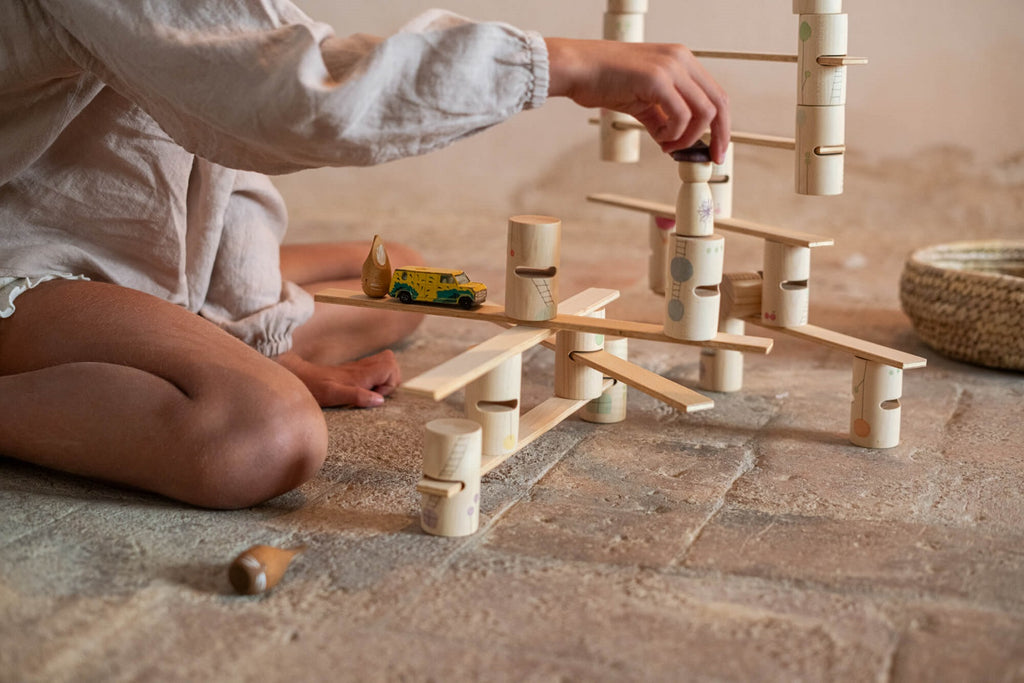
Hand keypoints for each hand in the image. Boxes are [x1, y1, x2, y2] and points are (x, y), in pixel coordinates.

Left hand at [274, 349, 399, 407]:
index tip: (375, 395)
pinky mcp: (354, 372)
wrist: (299, 377)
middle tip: (376, 393)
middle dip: (391, 379)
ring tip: (371, 392)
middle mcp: (362, 368)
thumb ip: (357, 396)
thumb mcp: (333, 395)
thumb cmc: (315, 387)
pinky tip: (364, 390)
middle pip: (391, 361)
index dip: (389, 383)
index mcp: (360, 374)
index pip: (390, 367)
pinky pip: (374, 369)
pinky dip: (376, 380)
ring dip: (384, 379)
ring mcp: (358, 368)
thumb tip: (379, 400)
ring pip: (384, 363)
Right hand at [545, 38, 729, 162]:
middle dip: (719, 136)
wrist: (576, 69)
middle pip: (718, 103)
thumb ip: (662, 117)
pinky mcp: (656, 79)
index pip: (715, 94)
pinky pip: (681, 117)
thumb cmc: (603, 81)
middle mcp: (680, 59)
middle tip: (712, 159)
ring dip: (689, 138)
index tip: (716, 149)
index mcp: (681, 60)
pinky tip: (659, 138)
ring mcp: (670, 67)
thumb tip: (675, 143)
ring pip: (704, 112)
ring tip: (668, 146)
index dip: (721, 125)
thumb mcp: (642, 100)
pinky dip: (674, 135)